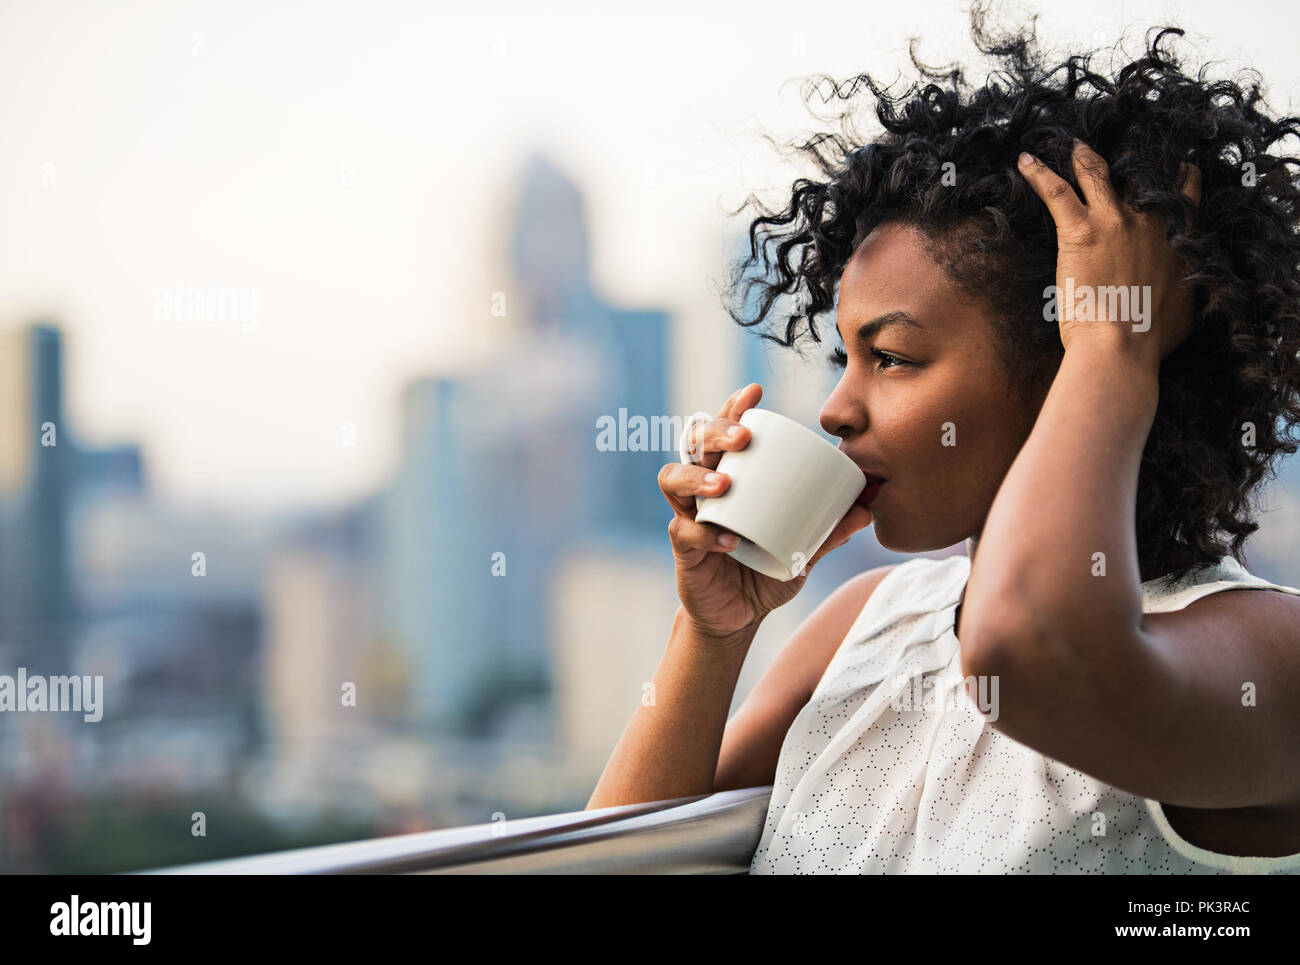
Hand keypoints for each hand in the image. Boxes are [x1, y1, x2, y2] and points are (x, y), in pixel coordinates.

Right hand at [660, 383, 873, 641]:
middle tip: (743, 439)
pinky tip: (727, 541)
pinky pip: (683, 530)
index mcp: (730, 475)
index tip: (754, 392)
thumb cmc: (765, 571)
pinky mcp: (683, 548)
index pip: (724, 430)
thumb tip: (868, 508)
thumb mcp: (803, 549)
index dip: (733, 407)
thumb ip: (829, 531)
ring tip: (723, 486)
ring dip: (697, 476)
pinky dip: (703, 533)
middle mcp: (703, 488)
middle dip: (715, 432)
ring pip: (673, 478)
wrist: (738, 617)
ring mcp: (689, 515)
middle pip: (694, 442)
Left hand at [1017, 139, 1200, 368]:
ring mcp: (1114, 222)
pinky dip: (1039, 174)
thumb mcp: (1187, 307)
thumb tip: (1186, 288)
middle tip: (1124, 149)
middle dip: (1134, 160)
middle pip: (1143, 175)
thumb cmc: (1151, 338)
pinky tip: (1025, 161)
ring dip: (1085, 157)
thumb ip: (1187, 285)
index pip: (1183, 195)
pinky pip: (1057, 192)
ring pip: (1098, 175)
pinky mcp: (1080, 231)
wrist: (1121, 345)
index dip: (1179, 178)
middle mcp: (1150, 221)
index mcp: (1178, 240)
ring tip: (1075, 145)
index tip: (1176, 168)